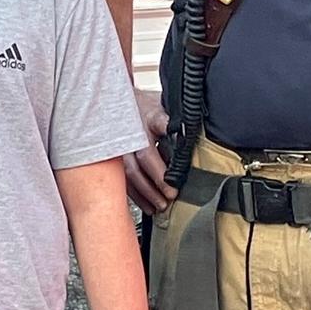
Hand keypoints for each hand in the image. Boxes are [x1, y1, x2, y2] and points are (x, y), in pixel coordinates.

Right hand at [124, 90, 174, 214]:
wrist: (125, 104)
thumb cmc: (151, 109)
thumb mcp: (168, 108)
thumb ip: (180, 122)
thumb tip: (194, 137)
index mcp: (153, 115)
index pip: (162, 125)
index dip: (169, 141)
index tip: (175, 169)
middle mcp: (135, 129)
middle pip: (144, 156)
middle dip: (157, 179)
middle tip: (171, 195)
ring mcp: (122, 143)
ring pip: (130, 170)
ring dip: (146, 191)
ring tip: (160, 205)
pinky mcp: (115, 157)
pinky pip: (122, 178)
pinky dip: (135, 194)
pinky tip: (147, 205)